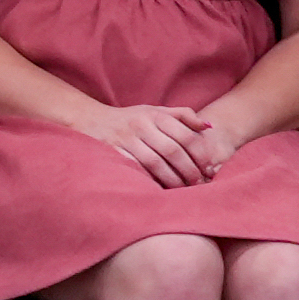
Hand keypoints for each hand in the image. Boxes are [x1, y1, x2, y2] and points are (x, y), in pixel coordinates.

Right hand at [86, 102, 219, 187]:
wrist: (90, 118)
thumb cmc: (130, 118)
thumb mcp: (155, 110)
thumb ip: (183, 115)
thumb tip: (208, 127)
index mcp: (154, 115)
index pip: (186, 136)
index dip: (200, 155)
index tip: (208, 168)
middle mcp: (140, 125)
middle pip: (173, 151)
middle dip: (189, 170)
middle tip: (198, 183)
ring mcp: (125, 138)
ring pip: (155, 163)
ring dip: (172, 178)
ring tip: (183, 189)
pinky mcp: (113, 151)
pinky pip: (136, 169)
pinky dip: (150, 179)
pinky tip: (160, 187)